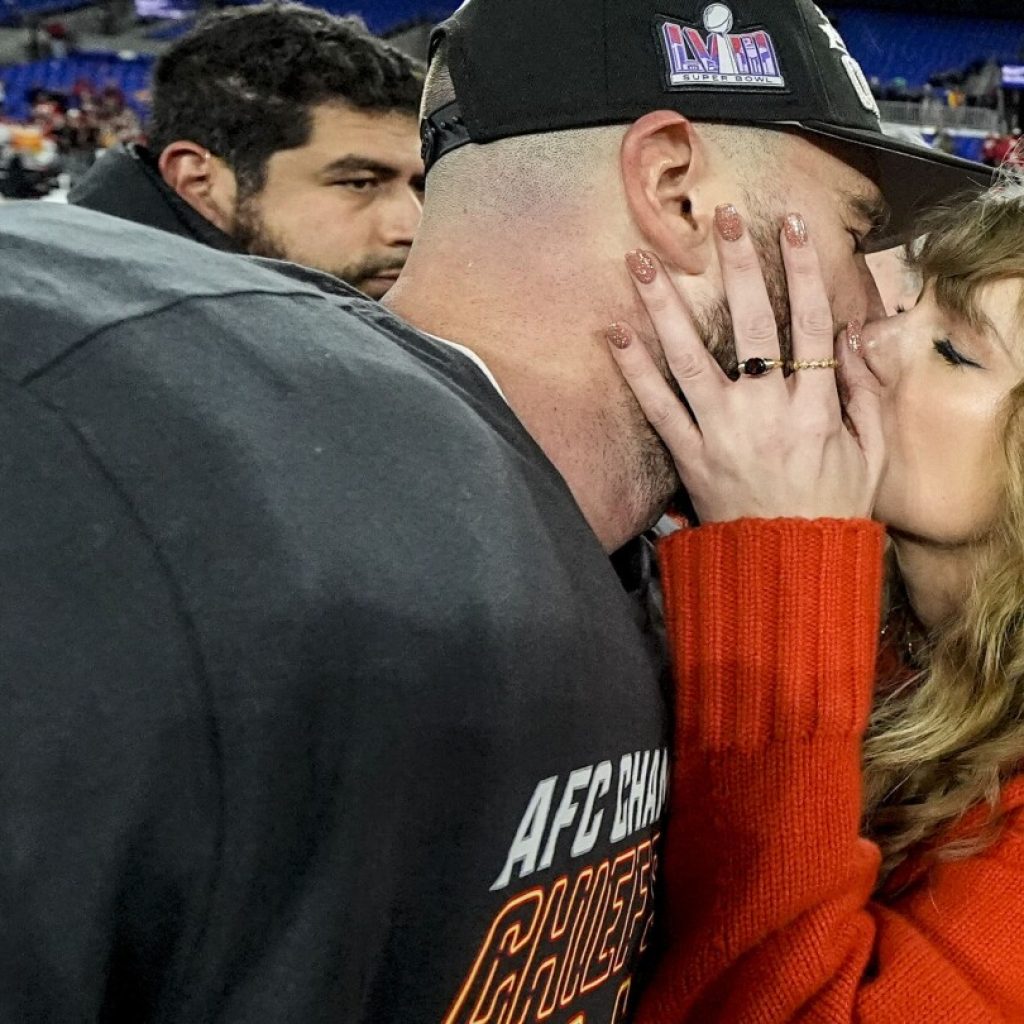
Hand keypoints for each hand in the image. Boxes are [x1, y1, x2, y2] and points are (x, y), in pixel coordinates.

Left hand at [607, 207, 884, 523]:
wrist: (787, 567)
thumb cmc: (831, 509)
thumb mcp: (871, 453)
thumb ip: (864, 394)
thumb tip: (854, 336)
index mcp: (816, 408)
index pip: (811, 323)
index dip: (802, 270)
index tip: (789, 225)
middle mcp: (766, 412)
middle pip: (752, 325)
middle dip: (738, 267)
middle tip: (721, 218)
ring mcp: (721, 433)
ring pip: (691, 359)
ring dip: (665, 307)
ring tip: (643, 261)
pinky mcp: (688, 456)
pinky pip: (657, 408)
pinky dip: (634, 371)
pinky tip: (614, 333)